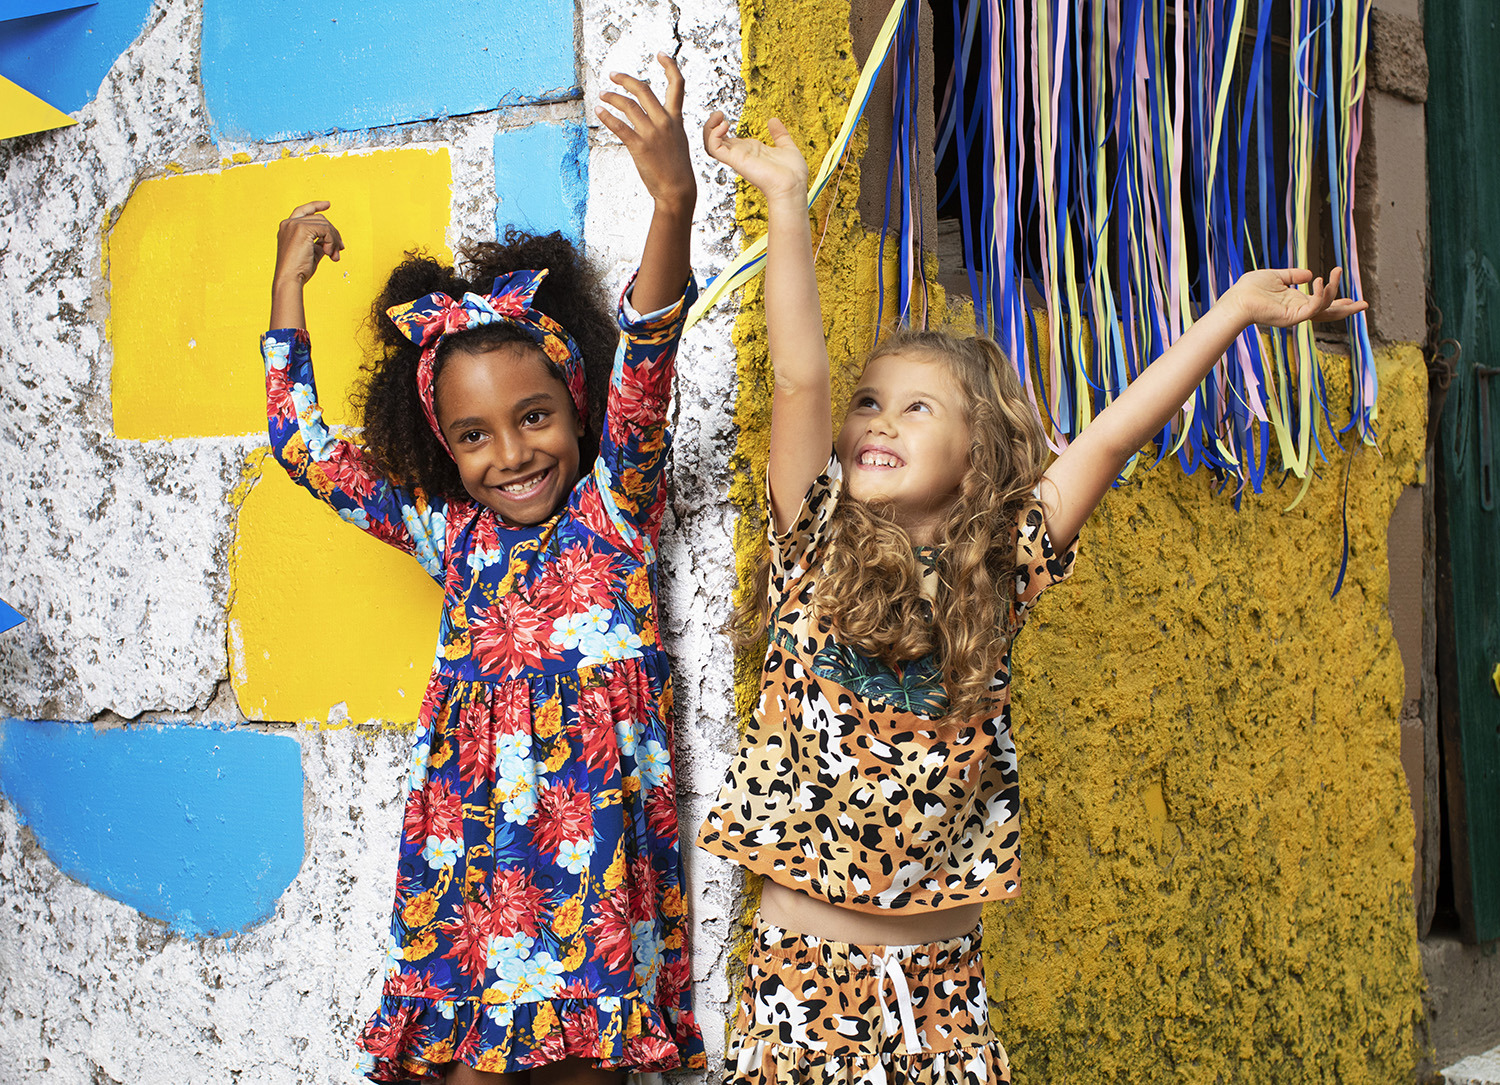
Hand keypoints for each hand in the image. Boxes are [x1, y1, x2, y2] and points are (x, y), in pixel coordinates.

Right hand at [273, 200, 344, 290]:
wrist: (289, 279)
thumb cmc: (299, 270)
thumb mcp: (311, 253)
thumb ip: (319, 243)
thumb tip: (333, 242)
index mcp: (287, 228)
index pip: (303, 211)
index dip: (316, 206)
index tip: (328, 204)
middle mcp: (289, 223)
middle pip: (320, 219)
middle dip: (333, 234)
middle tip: (340, 249)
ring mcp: (294, 225)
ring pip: (325, 224)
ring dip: (333, 240)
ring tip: (334, 256)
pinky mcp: (301, 229)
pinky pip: (325, 230)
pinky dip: (332, 242)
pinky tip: (329, 254)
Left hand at [596, 53, 695, 213]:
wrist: (678, 190)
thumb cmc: (676, 168)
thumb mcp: (678, 141)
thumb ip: (668, 125)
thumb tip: (653, 117)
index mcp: (676, 119)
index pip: (677, 85)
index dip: (669, 66)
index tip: (660, 54)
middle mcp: (664, 122)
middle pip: (644, 89)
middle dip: (626, 79)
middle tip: (612, 75)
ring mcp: (652, 134)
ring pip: (628, 105)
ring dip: (612, 97)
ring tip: (602, 96)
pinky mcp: (640, 147)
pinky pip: (619, 126)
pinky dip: (607, 117)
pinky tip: (599, 112)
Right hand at [702, 112, 808, 202]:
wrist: (793, 185)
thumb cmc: (792, 174)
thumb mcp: (786, 147)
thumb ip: (779, 134)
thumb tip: (773, 121)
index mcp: (750, 151)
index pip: (726, 139)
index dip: (720, 127)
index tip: (725, 116)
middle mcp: (741, 155)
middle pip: (714, 141)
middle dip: (711, 125)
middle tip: (719, 114)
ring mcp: (737, 158)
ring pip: (710, 144)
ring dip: (709, 128)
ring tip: (718, 116)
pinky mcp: (736, 160)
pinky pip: (714, 148)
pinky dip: (714, 135)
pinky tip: (724, 125)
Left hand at [1226, 267, 1367, 328]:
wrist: (1236, 299)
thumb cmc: (1251, 289)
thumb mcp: (1276, 276)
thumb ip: (1293, 275)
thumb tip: (1309, 273)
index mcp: (1296, 302)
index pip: (1322, 303)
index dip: (1337, 300)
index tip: (1352, 298)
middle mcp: (1299, 310)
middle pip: (1329, 313)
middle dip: (1348, 309)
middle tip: (1365, 304)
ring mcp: (1297, 315)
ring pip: (1325, 308)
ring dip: (1333, 290)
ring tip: (1334, 273)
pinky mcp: (1293, 317)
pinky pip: (1314, 307)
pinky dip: (1320, 295)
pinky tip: (1319, 280)